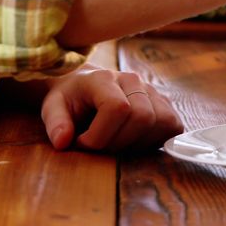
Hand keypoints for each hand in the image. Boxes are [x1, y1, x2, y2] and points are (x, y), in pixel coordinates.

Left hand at [40, 65, 183, 152]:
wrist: (85, 86)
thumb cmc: (70, 99)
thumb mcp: (52, 108)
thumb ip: (55, 123)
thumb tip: (63, 142)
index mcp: (103, 78)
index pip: (118, 108)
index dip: (101, 136)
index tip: (83, 144)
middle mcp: (132, 80)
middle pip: (143, 117)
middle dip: (120, 143)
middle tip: (101, 147)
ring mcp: (152, 91)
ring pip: (163, 122)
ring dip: (139, 144)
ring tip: (118, 144)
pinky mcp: (165, 103)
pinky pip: (173, 126)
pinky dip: (157, 140)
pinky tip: (135, 142)